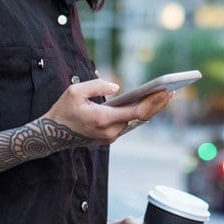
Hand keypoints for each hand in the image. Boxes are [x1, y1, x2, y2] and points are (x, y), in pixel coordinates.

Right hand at [41, 79, 172, 143]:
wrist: (52, 134)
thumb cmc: (63, 110)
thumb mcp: (74, 91)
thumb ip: (97, 85)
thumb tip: (116, 86)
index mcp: (103, 119)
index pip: (137, 112)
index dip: (153, 102)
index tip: (166, 91)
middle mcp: (110, 131)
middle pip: (141, 118)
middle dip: (157, 104)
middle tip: (171, 91)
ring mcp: (110, 137)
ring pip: (136, 122)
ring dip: (150, 109)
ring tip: (164, 96)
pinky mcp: (108, 137)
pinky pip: (128, 124)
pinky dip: (139, 114)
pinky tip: (148, 104)